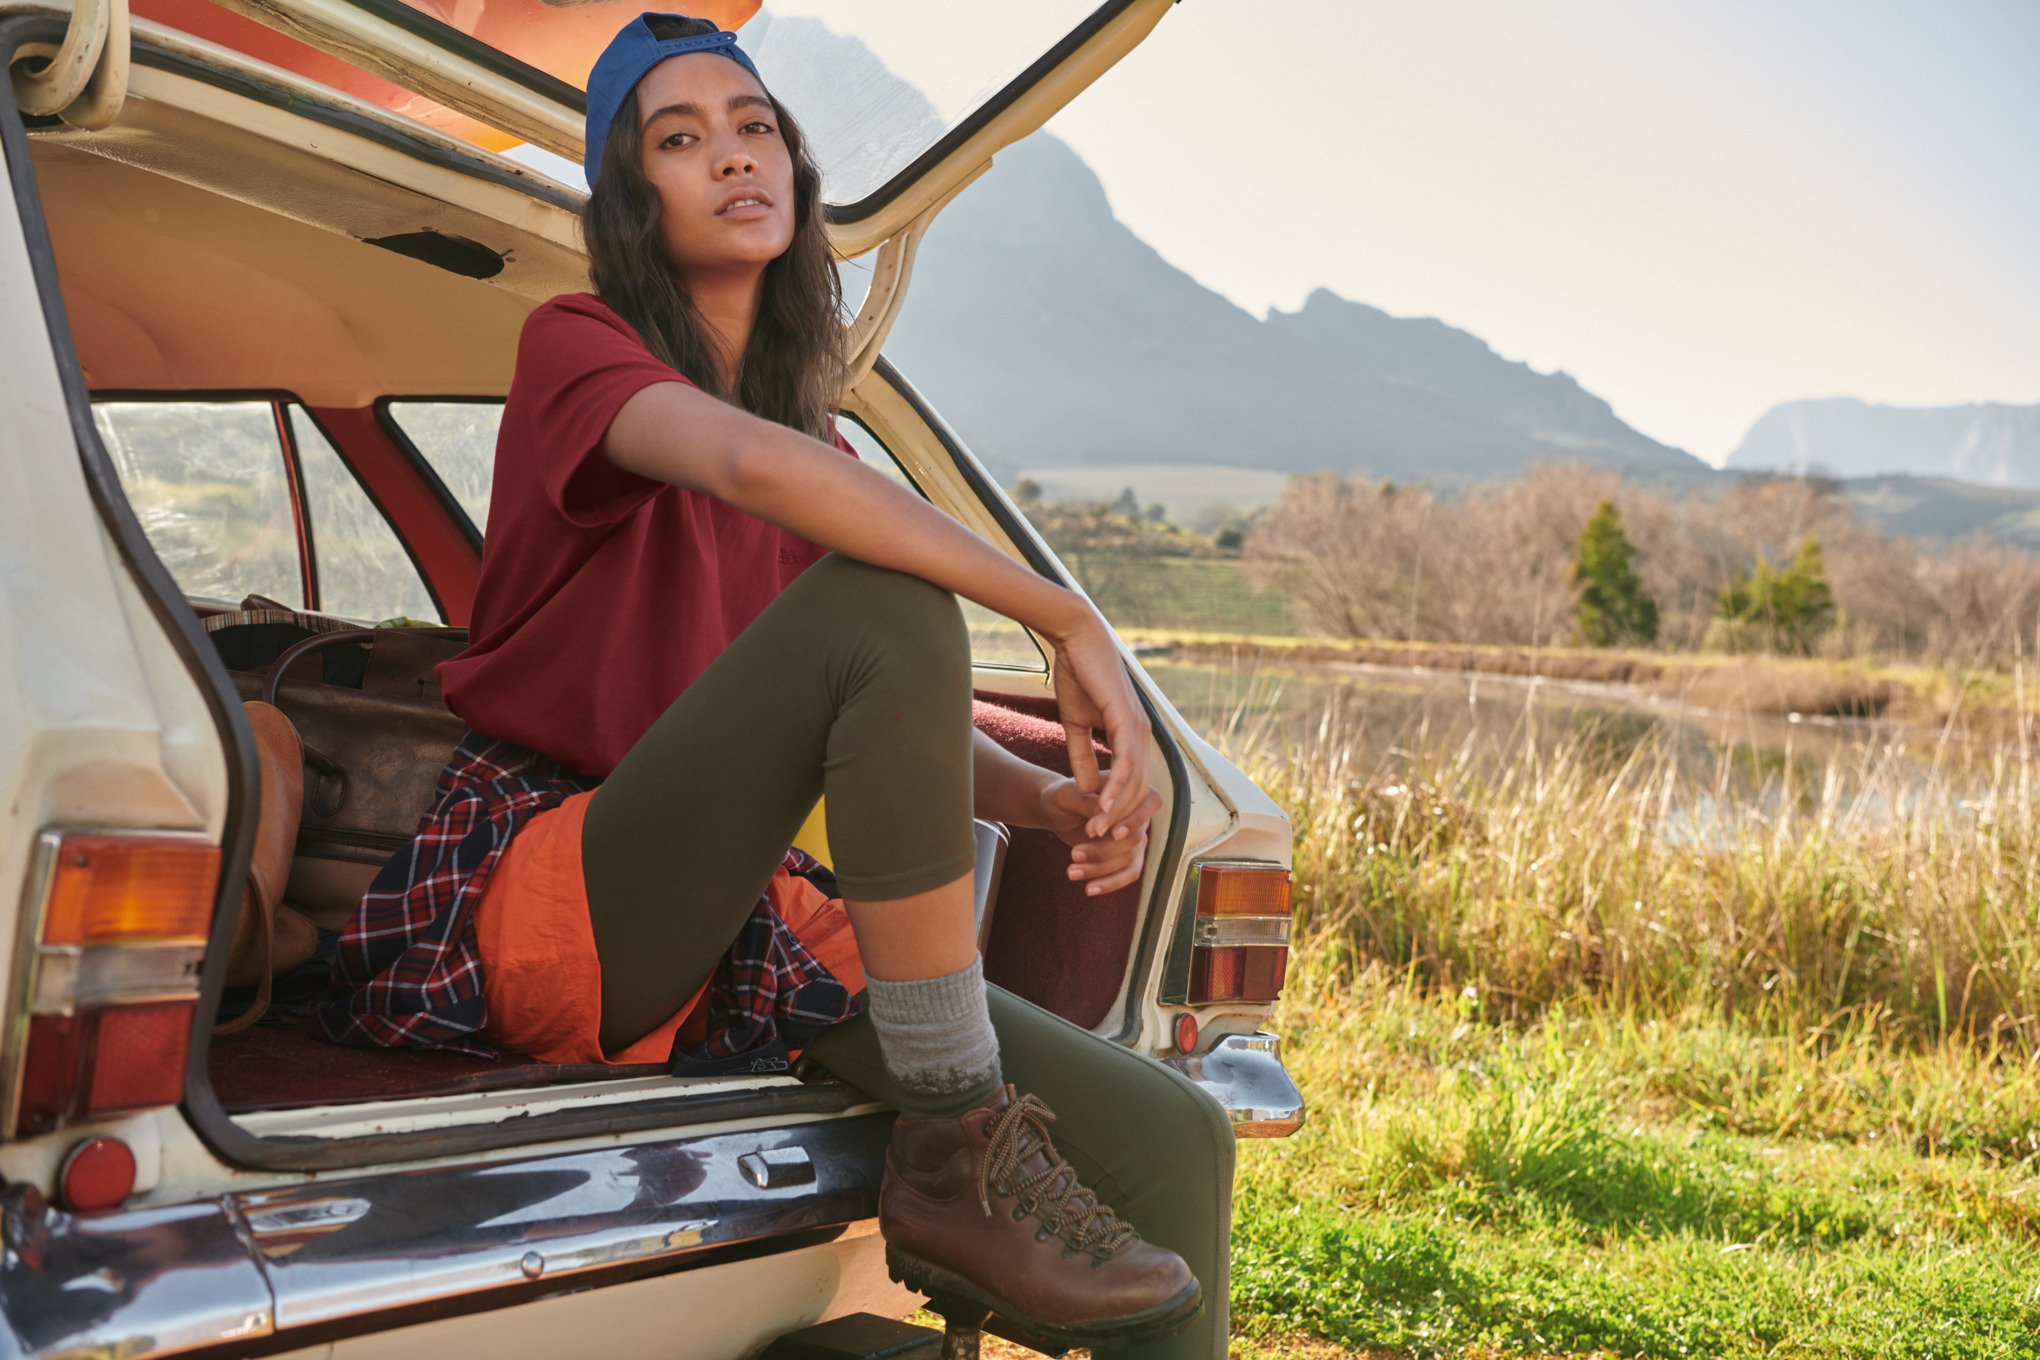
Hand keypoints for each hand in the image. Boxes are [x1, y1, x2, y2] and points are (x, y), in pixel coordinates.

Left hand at [1037, 776, 1163, 895]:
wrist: (1057, 810)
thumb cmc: (1063, 796)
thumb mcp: (1069, 794)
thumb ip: (1088, 800)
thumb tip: (1103, 809)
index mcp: (1131, 789)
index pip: (1140, 805)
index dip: (1121, 819)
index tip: (1095, 831)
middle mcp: (1140, 812)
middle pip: (1134, 837)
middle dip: (1104, 850)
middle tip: (1073, 854)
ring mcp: (1136, 835)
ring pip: (1129, 859)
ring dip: (1100, 868)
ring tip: (1070, 872)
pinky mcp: (1129, 855)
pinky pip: (1129, 874)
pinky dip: (1110, 883)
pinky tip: (1089, 889)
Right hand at [1047, 609, 1153, 841]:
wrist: (1076, 640)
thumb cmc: (1076, 675)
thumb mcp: (1075, 724)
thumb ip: (1081, 755)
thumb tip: (1085, 787)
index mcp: (1130, 735)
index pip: (1130, 782)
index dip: (1115, 807)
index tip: (1096, 828)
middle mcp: (1141, 734)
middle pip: (1136, 789)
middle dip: (1116, 816)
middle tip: (1097, 839)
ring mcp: (1138, 728)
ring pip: (1133, 781)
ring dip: (1114, 809)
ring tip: (1096, 830)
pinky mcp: (1128, 721)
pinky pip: (1125, 764)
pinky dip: (1114, 787)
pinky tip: (1100, 805)